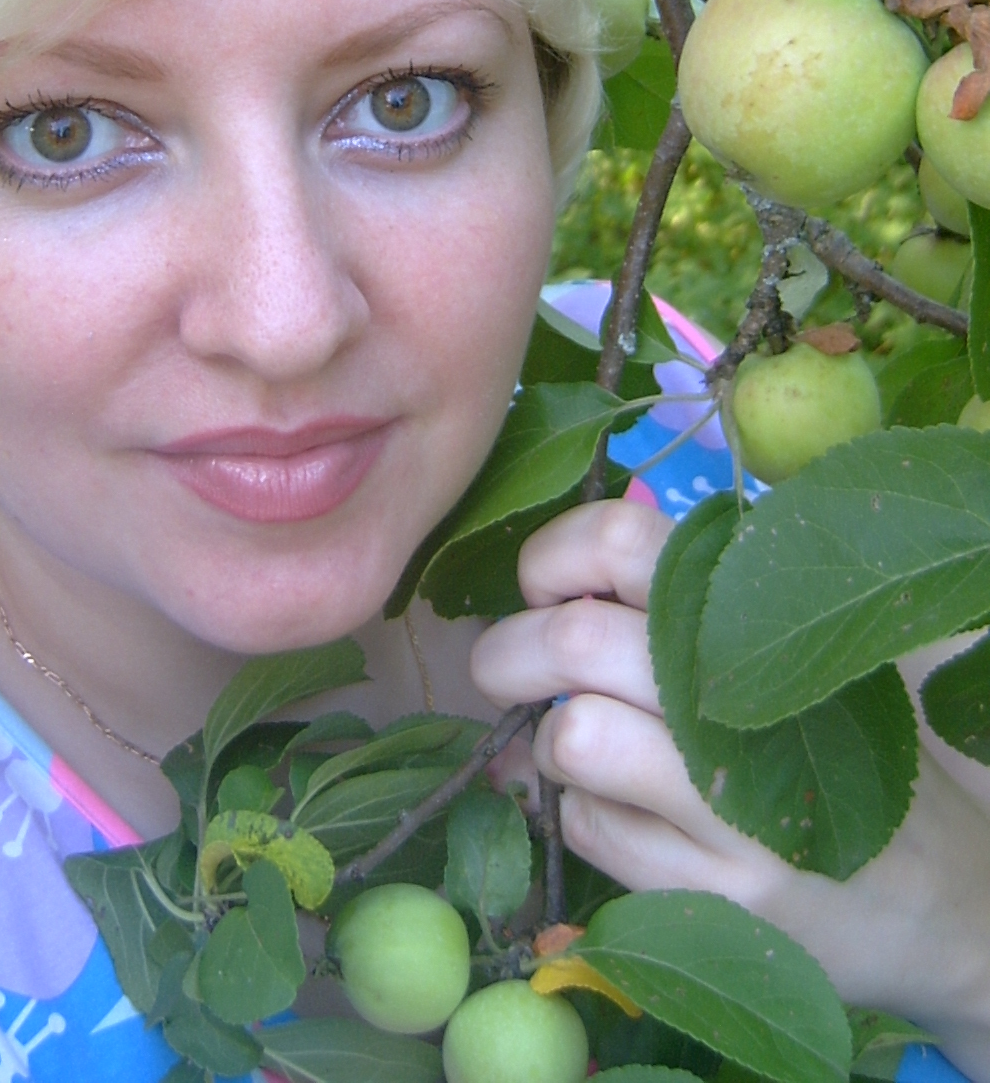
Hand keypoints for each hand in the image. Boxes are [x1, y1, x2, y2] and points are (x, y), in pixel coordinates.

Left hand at [469, 498, 989, 1080]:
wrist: (938, 900)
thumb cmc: (827, 752)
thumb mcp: (776, 657)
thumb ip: (671, 609)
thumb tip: (536, 594)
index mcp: (756, 609)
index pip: (619, 540)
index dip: (550, 558)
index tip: (539, 590)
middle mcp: (752, 691)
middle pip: (575, 640)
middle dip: (506, 655)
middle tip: (502, 675)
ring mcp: (742, 800)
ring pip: (574, 738)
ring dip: (546, 744)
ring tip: (570, 750)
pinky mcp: (729, 891)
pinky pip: (592, 829)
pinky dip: (582, 818)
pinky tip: (625, 818)